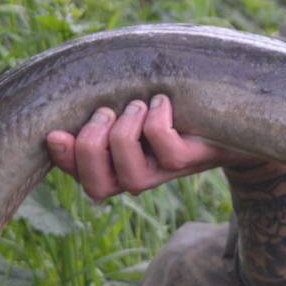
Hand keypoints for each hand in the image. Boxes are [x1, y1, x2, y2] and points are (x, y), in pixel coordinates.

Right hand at [46, 94, 255, 200]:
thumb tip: (66, 100)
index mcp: (115, 164)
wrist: (230, 116)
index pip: (79, 176)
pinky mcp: (190, 161)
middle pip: (97, 185)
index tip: (56, 132)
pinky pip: (163, 146)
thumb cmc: (172, 104)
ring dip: (125, 131)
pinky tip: (163, 102)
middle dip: (90, 145)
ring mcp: (164, 173)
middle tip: (108, 111)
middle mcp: (137, 176)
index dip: (63, 159)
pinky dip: (156, 118)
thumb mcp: (133, 105)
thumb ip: (102, 107)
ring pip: (130, 173)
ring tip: (139, 104)